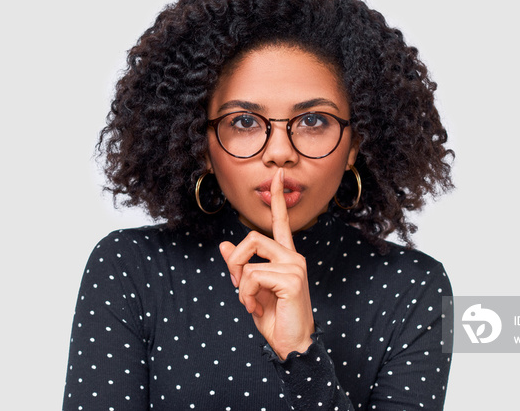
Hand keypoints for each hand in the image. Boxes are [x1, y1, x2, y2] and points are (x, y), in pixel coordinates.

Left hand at [219, 168, 314, 358]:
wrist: (292, 345)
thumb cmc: (275, 318)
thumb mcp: (251, 290)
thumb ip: (240, 267)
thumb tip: (224, 245)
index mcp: (286, 256)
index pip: (281, 221)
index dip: (277, 197)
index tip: (278, 174)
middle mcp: (293, 256)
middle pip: (253, 238)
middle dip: (235, 262)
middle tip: (236, 286)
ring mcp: (295, 266)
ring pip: (249, 261)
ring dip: (241, 286)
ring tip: (251, 304)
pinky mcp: (292, 278)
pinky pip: (252, 277)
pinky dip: (246, 296)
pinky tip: (256, 308)